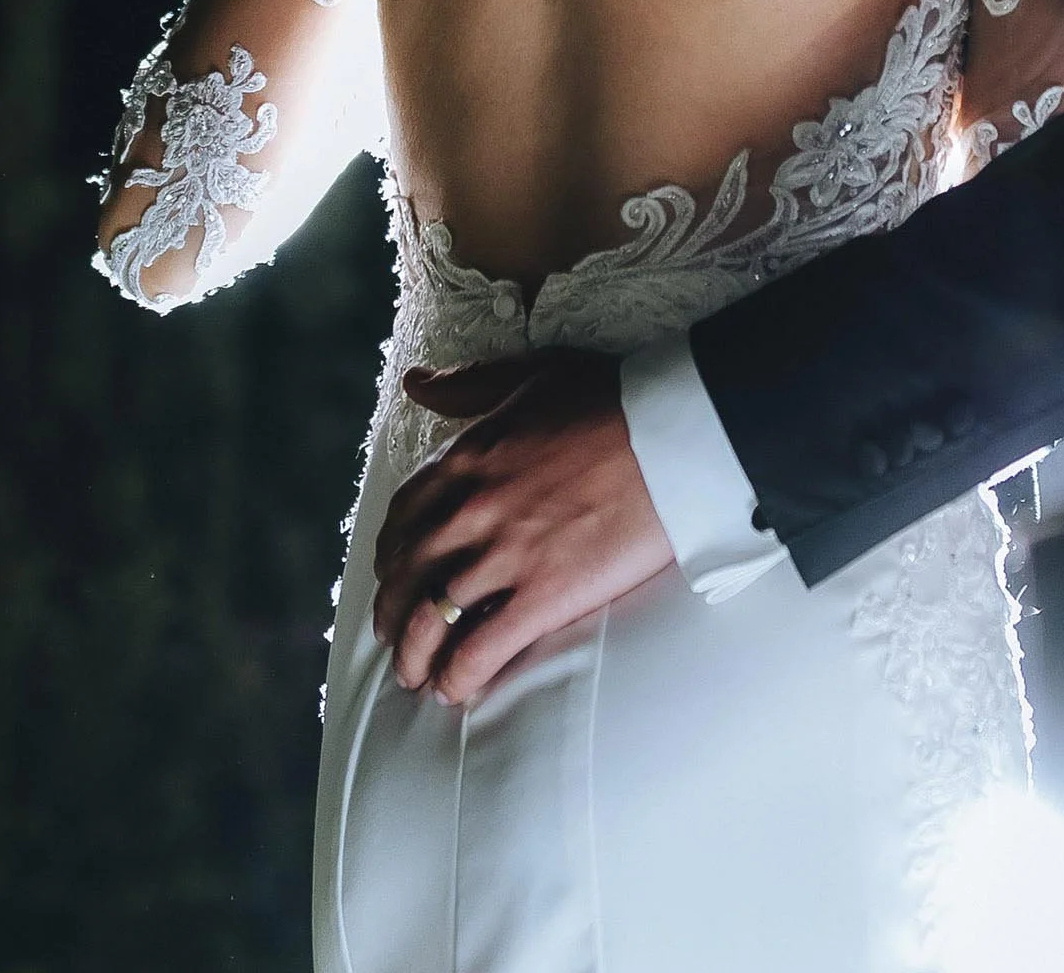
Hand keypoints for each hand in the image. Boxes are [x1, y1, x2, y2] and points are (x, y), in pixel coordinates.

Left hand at [372, 347, 674, 705]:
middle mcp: (472, 510)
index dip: (392, 552)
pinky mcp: (542, 596)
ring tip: (417, 676)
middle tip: (394, 635)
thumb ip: (470, 385)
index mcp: (467, 458)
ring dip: (416, 655)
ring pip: (433, 618)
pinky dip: (459, 677)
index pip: (405, 516)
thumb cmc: (611, 398)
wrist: (671, 435)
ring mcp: (504, 556)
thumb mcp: (531, 374)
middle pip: (408, 573)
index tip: (394, 571)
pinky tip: (456, 690)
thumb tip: (417, 383)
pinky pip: (480, 650)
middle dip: (393, 611)